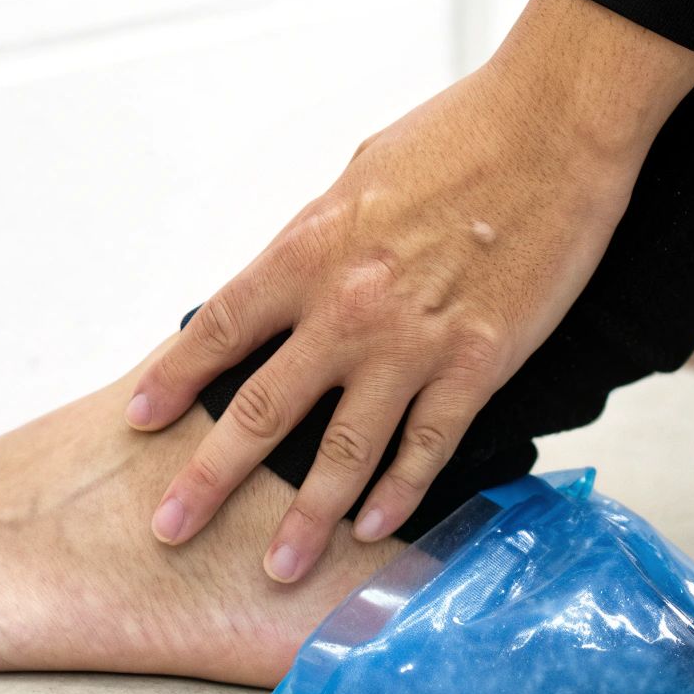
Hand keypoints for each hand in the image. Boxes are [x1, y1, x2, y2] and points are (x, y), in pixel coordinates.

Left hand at [128, 0, 693, 580]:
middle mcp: (346, 307)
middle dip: (209, 477)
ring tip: (278, 565)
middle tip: (173, 524)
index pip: (220, 327)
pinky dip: (398, 495)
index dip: (175, 379)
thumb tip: (298, 275)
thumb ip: (322, 239)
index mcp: (309, 250)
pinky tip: (375, 528)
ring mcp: (411, 344)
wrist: (552, 127)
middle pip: (260, 409)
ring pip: (341, 451)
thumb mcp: (361, 177)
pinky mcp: (476, 364)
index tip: (142, 418)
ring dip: (306, 518)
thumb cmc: (463, 136)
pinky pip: (425, 447)